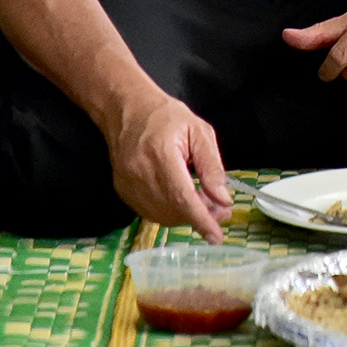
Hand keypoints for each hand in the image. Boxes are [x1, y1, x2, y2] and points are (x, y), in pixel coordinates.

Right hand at [105, 91, 231, 242]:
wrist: (128, 110)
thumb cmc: (166, 117)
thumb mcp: (199, 132)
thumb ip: (212, 167)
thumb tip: (223, 198)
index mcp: (161, 154)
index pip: (182, 197)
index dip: (201, 220)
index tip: (216, 236)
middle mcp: (140, 173)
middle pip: (173, 210)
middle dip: (200, 216)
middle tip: (221, 210)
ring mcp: (128, 185)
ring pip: (161, 216)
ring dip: (186, 216)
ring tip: (204, 202)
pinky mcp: (123, 192)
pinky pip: (150, 212)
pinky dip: (170, 212)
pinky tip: (183, 199)